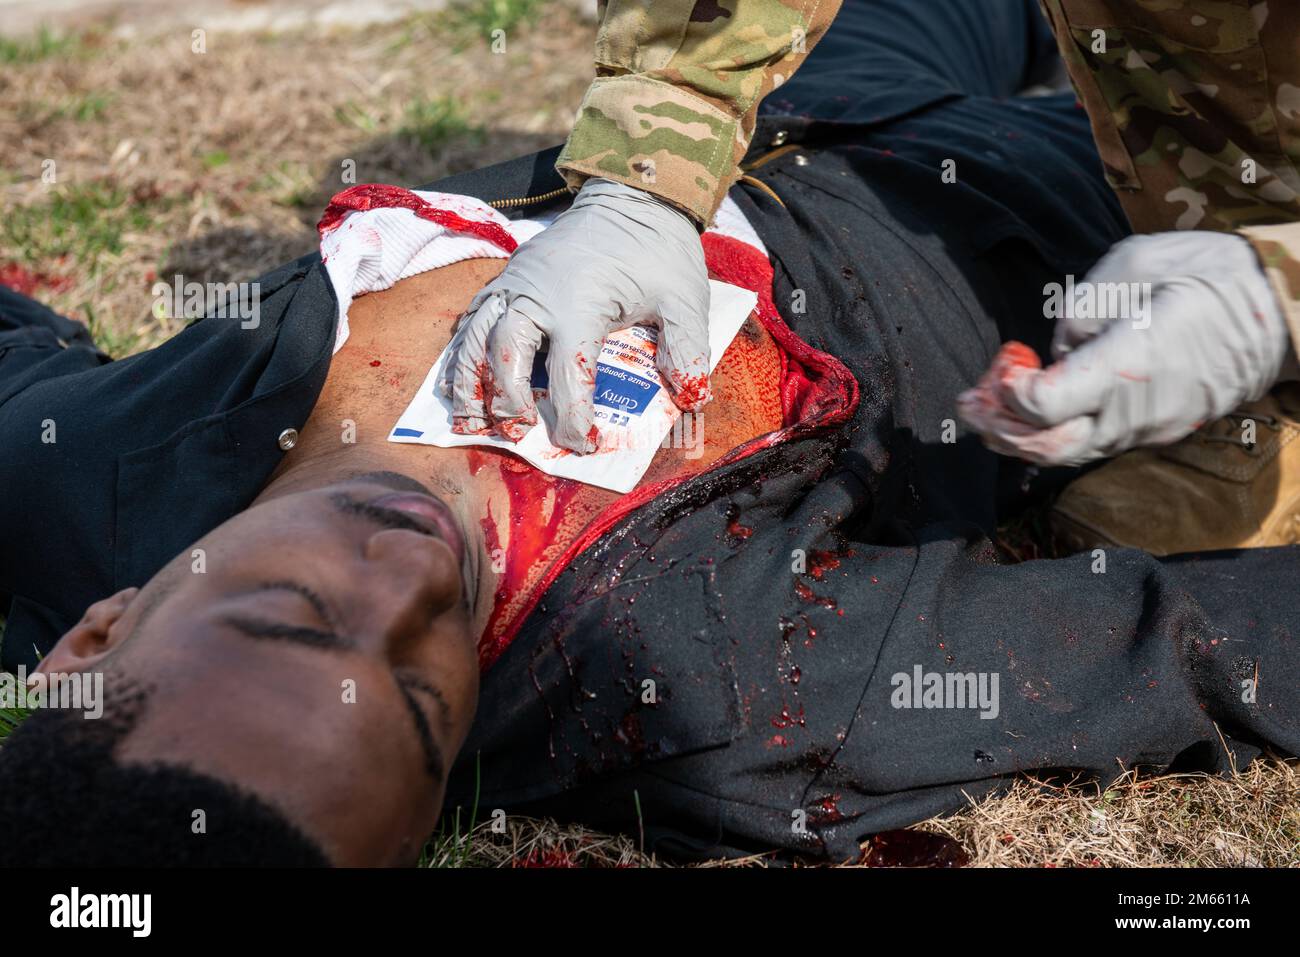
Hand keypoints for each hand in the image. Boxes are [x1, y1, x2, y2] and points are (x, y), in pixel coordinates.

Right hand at [441, 177, 710, 452]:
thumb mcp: (684, 297)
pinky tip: (464, 381)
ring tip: (471, 420)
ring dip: (469, 382)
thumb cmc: (657, 250)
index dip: (573, 418)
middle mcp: (537, 294)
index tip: (583, 445)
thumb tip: (690, 398)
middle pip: (505, 356)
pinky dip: (462, 353)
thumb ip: (686, 348)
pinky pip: (472, 318)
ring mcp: (515, 283)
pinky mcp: (507, 278)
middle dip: (507, 400)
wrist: (631, 196)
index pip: (569, 375)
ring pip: (475, 338)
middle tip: (518, 431)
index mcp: (580, 304)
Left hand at [958, 231, 1292, 465]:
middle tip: (967, 405)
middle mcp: (1138, 409)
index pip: (1046, 405)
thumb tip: (1055, 348)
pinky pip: (1093, 444)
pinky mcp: (1156, 431)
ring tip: (986, 408)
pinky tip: (1031, 410)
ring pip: (1068, 453)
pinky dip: (1053, 434)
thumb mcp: (1137, 263)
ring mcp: (1150, 428)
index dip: (1009, 393)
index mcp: (1132, 363)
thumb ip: (1081, 308)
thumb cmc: (1210, 273)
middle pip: (1048, 447)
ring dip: (1020, 435)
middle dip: (998, 428)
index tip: (1003, 365)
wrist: (1284, 309)